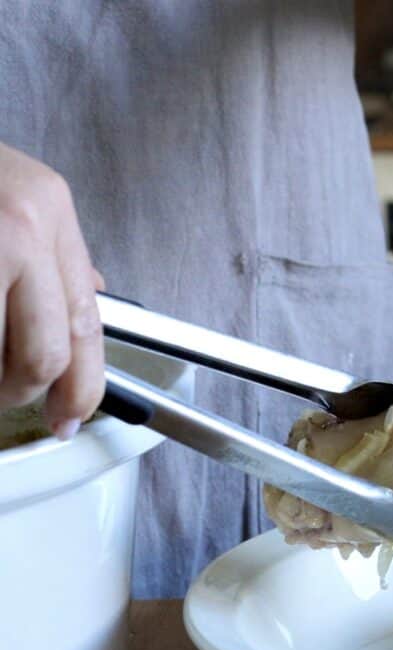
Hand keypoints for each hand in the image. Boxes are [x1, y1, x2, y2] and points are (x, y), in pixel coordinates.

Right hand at [0, 143, 103, 438]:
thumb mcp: (11, 195)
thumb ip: (51, 251)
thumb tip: (87, 299)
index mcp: (48, 208)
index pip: (87, 321)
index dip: (83, 384)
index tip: (71, 414)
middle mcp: (20, 226)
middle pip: (45, 354)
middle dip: (22, 391)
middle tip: (5, 397)